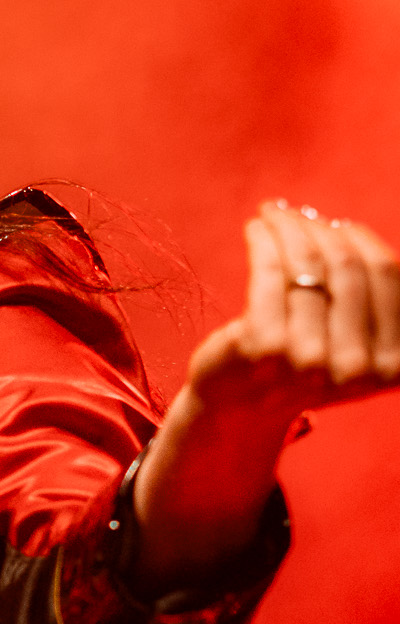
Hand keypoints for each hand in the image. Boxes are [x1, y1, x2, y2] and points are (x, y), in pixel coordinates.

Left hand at [133, 201, 398, 591]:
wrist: (240, 409)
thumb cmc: (300, 365)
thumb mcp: (354, 341)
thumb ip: (375, 300)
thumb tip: (365, 235)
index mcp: (393, 366)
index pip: (389, 275)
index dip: (362, 242)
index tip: (340, 226)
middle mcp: (355, 367)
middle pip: (348, 265)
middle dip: (323, 230)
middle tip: (301, 214)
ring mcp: (308, 359)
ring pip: (306, 262)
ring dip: (289, 227)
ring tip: (275, 214)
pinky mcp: (262, 346)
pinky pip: (269, 270)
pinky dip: (263, 239)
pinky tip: (256, 227)